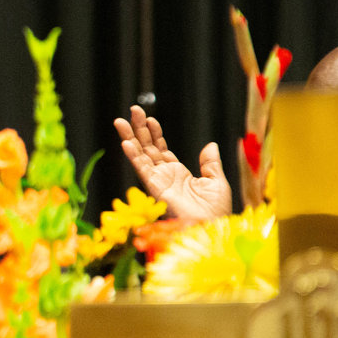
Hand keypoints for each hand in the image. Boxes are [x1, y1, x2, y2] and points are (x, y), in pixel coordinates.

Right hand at [113, 105, 232, 221]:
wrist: (210, 226)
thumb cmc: (215, 212)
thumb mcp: (216, 182)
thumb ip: (210, 164)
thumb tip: (210, 145)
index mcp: (178, 174)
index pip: (161, 150)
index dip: (154, 134)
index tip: (149, 120)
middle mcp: (164, 176)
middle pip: (148, 148)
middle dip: (139, 130)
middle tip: (133, 111)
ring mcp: (158, 181)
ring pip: (140, 155)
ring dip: (130, 138)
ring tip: (121, 121)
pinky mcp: (155, 187)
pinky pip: (142, 169)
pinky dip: (133, 156)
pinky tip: (126, 143)